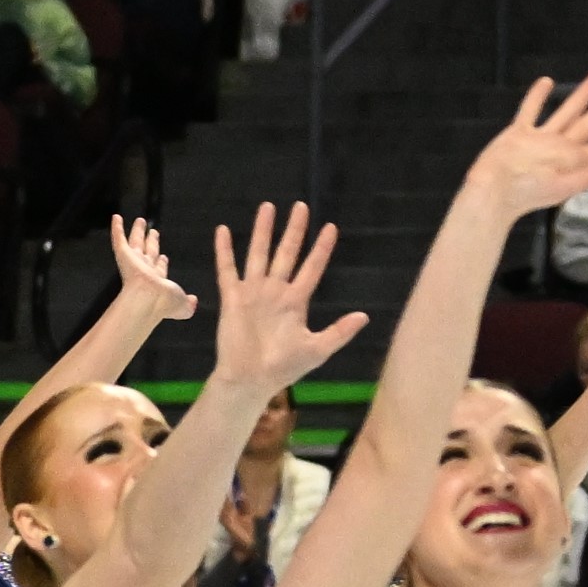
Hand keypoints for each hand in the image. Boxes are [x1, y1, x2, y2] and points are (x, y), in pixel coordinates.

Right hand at [101, 212, 196, 333]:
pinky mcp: (124, 255)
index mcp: (158, 281)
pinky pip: (119, 239)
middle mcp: (145, 270)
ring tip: (141, 221)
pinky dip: (117, 228)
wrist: (150, 298)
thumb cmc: (165, 302)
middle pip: (149, 252)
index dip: (161, 263)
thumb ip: (189, 303)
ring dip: (138, 232)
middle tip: (154, 232)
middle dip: (152, 243)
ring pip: (136, 242)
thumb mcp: (184, 305)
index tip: (164, 257)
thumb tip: (194, 301)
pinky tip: (116, 217)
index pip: (159, 268)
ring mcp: (133, 262)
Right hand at [207, 203, 369, 386]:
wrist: (250, 380)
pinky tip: (223, 230)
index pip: (312, 268)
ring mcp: (254, 293)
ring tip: (268, 207)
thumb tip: (365, 316)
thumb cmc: (283, 368)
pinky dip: (224, 251)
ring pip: (259, 254)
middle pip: (287, 253)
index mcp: (296, 302)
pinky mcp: (233, 298)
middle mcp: (275, 292)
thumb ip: (339, 332)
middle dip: (294, 230)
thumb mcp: (317, 350)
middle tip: (301, 206)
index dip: (321, 248)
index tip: (331, 228)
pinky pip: (228, 270)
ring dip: (262, 231)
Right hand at [465, 72, 587, 216]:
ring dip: (582, 96)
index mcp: (575, 160)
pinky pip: (531, 111)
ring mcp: (541, 140)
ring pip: (566, 111)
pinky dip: (538, 98)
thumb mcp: (563, 185)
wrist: (492, 191)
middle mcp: (562, 147)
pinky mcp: (519, 134)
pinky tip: (547, 83)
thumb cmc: (528, 190)